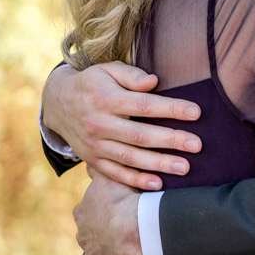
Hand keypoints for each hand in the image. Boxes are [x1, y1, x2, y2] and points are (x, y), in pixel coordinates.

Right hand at [41, 59, 202, 189]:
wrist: (58, 104)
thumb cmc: (92, 84)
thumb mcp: (106, 70)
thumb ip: (130, 75)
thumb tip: (154, 82)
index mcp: (106, 98)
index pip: (144, 105)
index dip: (171, 109)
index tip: (195, 112)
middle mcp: (99, 124)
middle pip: (140, 135)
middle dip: (170, 140)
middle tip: (197, 145)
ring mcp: (96, 145)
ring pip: (130, 158)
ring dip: (159, 164)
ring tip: (184, 167)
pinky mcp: (93, 161)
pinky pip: (116, 174)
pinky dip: (136, 180)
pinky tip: (157, 184)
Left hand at [76, 175, 146, 254]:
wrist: (134, 228)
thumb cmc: (122, 200)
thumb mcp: (107, 177)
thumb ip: (96, 170)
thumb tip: (89, 162)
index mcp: (82, 213)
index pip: (83, 214)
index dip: (94, 214)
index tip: (108, 212)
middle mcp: (83, 236)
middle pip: (86, 236)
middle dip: (96, 236)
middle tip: (113, 233)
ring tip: (112, 253)